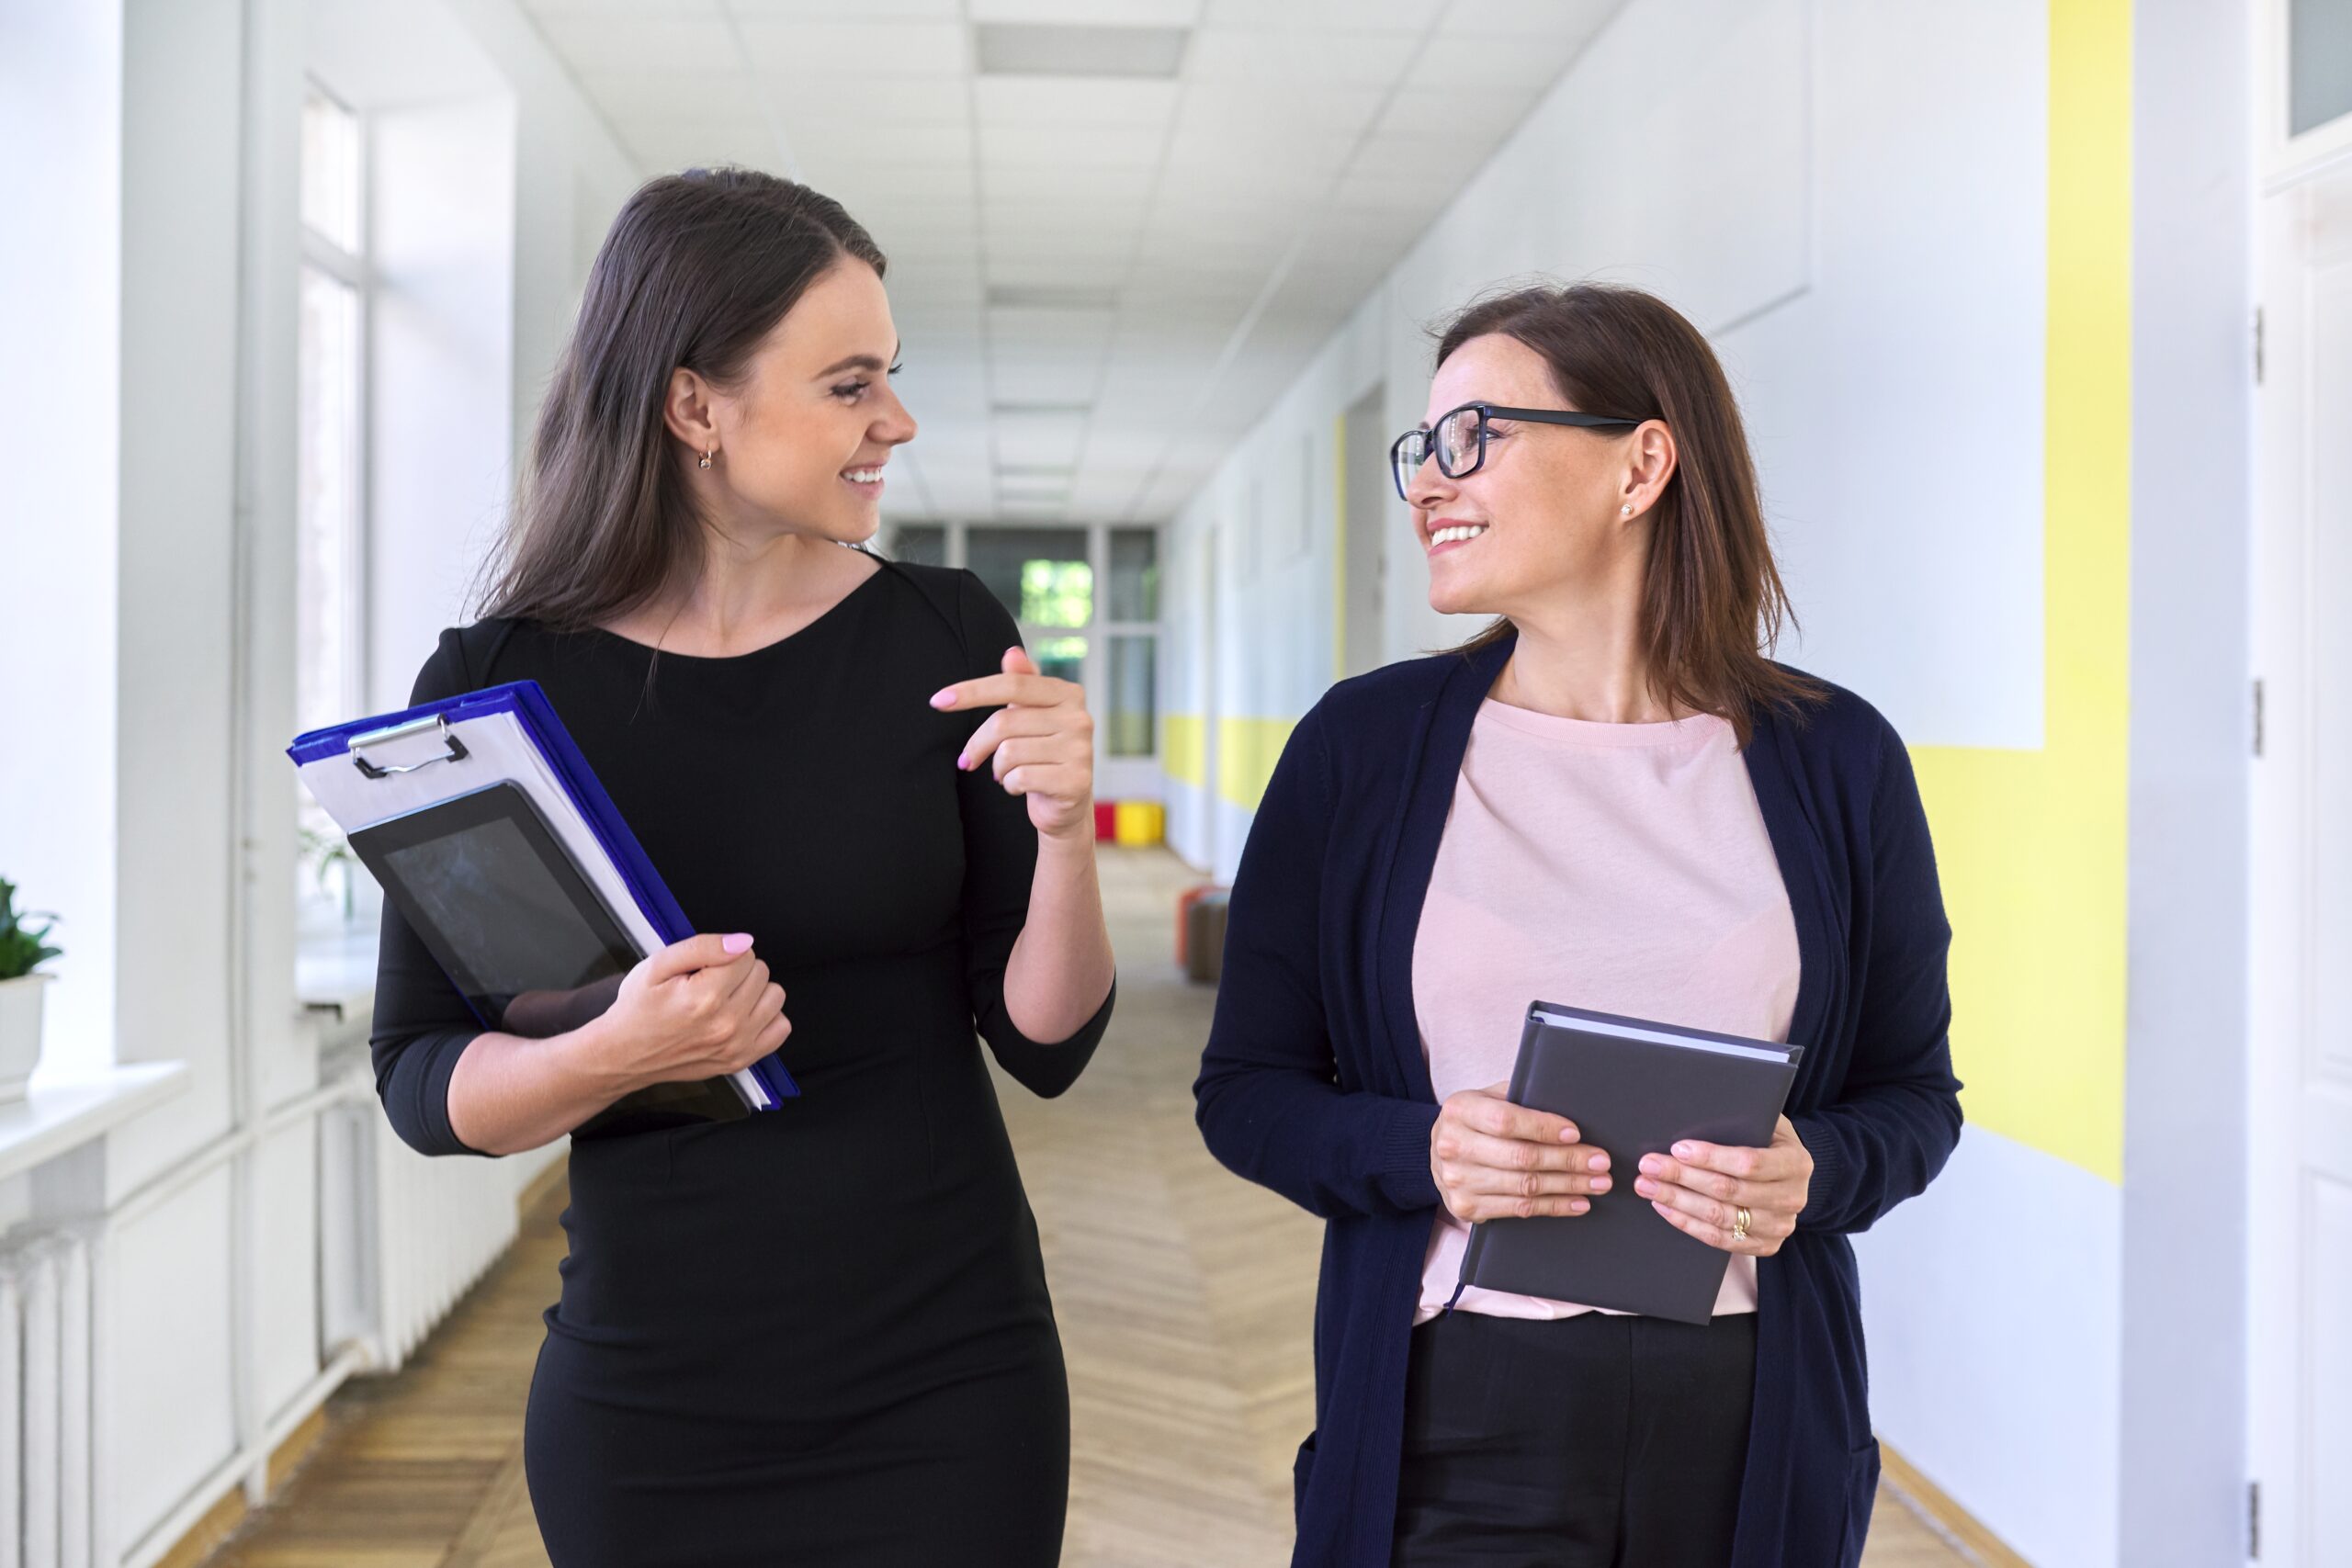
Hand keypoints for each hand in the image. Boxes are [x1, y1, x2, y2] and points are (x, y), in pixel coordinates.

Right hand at [574, 932, 788, 1093]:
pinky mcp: (741, 1060)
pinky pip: (781, 1028)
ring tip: (725, 998)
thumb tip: (742, 942)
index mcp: (704, 998)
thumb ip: (702, 947)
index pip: (745, 954)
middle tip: (709, 984)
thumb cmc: (637, 1011)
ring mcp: (737, 1046)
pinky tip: (740, 1015)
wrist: (623, 1054)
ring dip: (754, 992)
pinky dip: (765, 1017)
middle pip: (761, 973)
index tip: (704, 969)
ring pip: (775, 996)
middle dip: (738, 971)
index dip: (723, 954)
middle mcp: (726, 1024)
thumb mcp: (657, 965)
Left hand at [931, 646, 1095, 841]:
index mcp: (1068, 694)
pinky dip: (1010, 785)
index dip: (972, 691)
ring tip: (1006, 773)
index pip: (1013, 684)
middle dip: (978, 744)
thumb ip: (1022, 684)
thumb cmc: (1042, 753)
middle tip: (968, 759)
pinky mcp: (1075, 781)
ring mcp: (1080, 751)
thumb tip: (1012, 653)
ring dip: (998, 768)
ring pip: (1009, 752)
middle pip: (1004, 722)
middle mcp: (1079, 718)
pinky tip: (1020, 786)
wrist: (1067, 803)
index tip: (938, 701)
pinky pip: (1020, 778)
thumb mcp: (1031, 716)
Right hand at [1429, 1081, 1611, 1223]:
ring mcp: (1458, 1181)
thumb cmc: (1474, 1121)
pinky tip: (1577, 1202)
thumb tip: (1568, 1102)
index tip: (1575, 1133)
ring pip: (1525, 1186)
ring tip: (1598, 1182)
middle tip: (1600, 1162)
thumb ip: (1518, 1097)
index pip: (1506, 1121)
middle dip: (1568, 1160)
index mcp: (1459, 1110)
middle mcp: (1453, 1146)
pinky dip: (1554, 1206)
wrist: (1435, 1154)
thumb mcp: (1486, 1097)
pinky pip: (1520, 1209)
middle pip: (1521, 1157)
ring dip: (1568, 1185)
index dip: (1544, 1128)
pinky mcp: (1466, 1208)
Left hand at [1633, 1115, 1813, 1255]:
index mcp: (1796, 1163)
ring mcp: (1780, 1226)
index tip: (1677, 1148)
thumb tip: (1691, 1119)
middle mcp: (1793, 1198)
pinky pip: (1719, 1240)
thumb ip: (1739, 1122)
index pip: (1749, 1163)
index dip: (1711, 1157)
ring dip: (1678, 1201)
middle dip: (1682, 1177)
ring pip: (1720, 1217)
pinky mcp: (1764, 1245)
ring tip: (1648, 1186)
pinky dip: (1687, 1223)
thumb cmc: (1767, 1139)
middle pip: (1729, 1191)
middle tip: (1649, 1166)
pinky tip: (1664, 1207)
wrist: (1789, 1174)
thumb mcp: (1764, 1122)